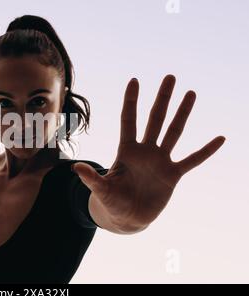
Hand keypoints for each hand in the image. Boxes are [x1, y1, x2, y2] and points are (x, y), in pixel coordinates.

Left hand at [72, 75, 224, 231]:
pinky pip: (193, 160)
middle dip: (162, 98)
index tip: (135, 80)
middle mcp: (145, 151)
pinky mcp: (172, 175)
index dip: (131, 101)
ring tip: (191, 93)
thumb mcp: (101, 190)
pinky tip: (220, 139)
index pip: (129, 120)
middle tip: (170, 77)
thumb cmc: (111, 201)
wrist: (127, 218)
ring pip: (174, 132)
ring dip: (183, 114)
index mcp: (126, 151)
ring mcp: (160, 161)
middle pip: (155, 119)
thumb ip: (91, 179)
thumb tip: (75, 168)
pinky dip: (206, 151)